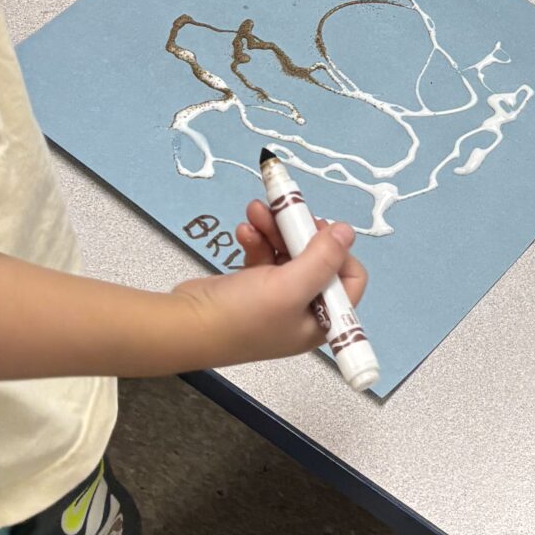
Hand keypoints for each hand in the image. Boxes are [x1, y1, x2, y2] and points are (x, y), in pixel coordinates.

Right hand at [175, 213, 368, 367]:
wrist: (185, 325)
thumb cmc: (242, 314)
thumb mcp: (289, 287)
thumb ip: (323, 258)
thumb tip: (349, 231)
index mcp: (322, 320)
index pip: (350, 280)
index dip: (338, 252)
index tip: (317, 231)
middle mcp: (304, 309)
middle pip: (318, 259)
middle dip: (299, 231)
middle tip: (285, 210)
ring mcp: (276, 298)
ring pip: (288, 252)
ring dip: (275, 228)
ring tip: (255, 209)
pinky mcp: (252, 286)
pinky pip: (265, 255)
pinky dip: (257, 239)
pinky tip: (243, 230)